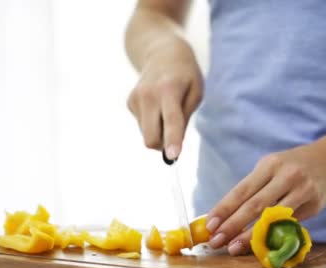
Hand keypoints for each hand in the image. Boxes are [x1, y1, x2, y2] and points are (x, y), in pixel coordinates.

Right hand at [127, 39, 202, 158]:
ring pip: (147, 134)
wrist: (162, 52)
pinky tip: (157, 104)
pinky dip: (152, 122)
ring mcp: (135, 98)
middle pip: (151, 137)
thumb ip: (184, 120)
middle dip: (162, 146)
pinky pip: (142, 125)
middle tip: (175, 136)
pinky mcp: (129, 102)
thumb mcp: (195, 93)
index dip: (172, 140)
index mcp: (170, 90)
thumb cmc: (185, 75)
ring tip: (167, 107)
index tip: (172, 156)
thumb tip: (170, 149)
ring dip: (158, 130)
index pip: (171, 120)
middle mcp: (149, 94)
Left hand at [205, 144, 325, 255]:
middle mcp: (286, 175)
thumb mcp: (273, 167)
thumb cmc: (293, 166)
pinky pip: (289, 223)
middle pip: (255, 205)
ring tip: (233, 247)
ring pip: (272, 217)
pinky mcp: (314, 204)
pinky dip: (273, 235)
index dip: (224, 208)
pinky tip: (260, 244)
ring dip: (251, 235)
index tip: (210, 224)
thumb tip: (226, 215)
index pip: (242, 189)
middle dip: (233, 225)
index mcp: (270, 164)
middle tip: (216, 241)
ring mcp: (302, 190)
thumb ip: (254, 188)